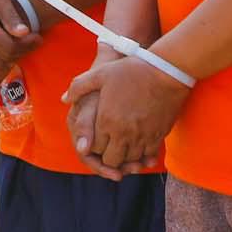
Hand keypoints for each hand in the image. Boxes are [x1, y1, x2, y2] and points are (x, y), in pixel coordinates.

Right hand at [0, 0, 39, 76]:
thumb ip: (10, 15)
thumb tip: (24, 32)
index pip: (8, 47)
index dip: (27, 46)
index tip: (38, 38)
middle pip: (1, 59)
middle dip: (21, 52)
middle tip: (32, 41)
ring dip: (9, 60)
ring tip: (21, 46)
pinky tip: (6, 55)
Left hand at [62, 53, 186, 177]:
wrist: (167, 71)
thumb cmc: (132, 70)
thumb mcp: (100, 73)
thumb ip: (79, 86)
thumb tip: (64, 99)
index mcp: (106, 120)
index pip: (94, 148)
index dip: (94, 145)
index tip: (98, 137)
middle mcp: (123, 133)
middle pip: (111, 160)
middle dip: (108, 156)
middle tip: (111, 146)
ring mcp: (142, 136)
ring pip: (130, 161)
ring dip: (126, 157)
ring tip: (125, 146)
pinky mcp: (158, 136)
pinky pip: (147, 156)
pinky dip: (143, 155)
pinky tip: (141, 145)